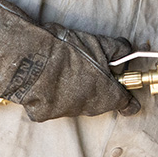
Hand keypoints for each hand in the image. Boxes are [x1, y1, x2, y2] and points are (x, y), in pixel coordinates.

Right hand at [0, 0, 140, 121]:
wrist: (28, 57)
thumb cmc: (64, 50)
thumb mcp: (98, 43)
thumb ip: (118, 49)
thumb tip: (127, 50)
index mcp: (106, 94)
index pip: (125, 104)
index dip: (128, 100)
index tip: (129, 99)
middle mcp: (87, 107)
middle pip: (99, 103)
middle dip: (99, 90)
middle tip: (92, 74)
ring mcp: (65, 112)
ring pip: (76, 104)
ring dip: (75, 92)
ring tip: (65, 72)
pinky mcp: (43, 113)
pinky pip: (52, 105)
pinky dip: (51, 95)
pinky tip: (47, 80)